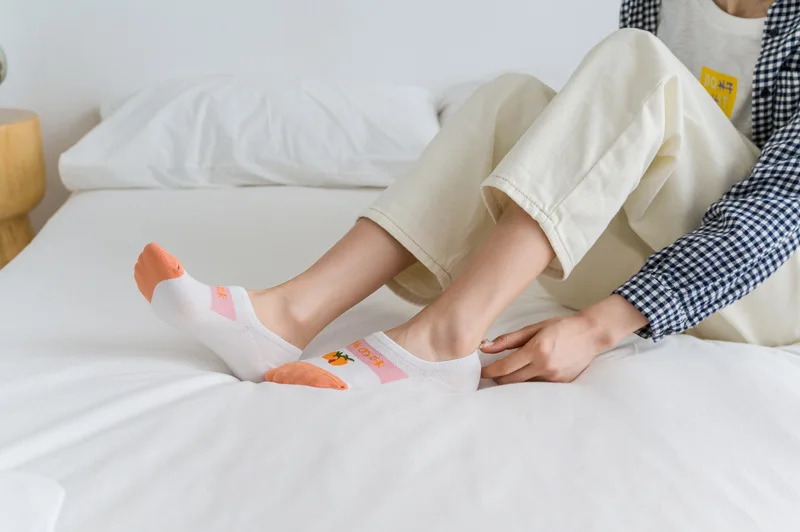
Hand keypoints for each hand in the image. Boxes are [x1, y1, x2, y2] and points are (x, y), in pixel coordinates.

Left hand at [480, 295, 646, 383]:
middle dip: (498, 379)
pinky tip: (530, 372)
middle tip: (490, 373)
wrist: (591, 334)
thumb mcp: (533, 328)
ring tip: (510, 371)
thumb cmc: (561, 327)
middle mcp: (545, 366)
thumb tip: (485, 347)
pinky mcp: (562, 384)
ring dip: (514, 380)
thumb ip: (508, 340)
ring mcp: (554, 377)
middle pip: (511, 381)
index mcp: (536, 350)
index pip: (504, 367)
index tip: (480, 373)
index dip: (489, 372)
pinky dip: (530, 380)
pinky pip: (538, 386)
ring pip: (524, 385)